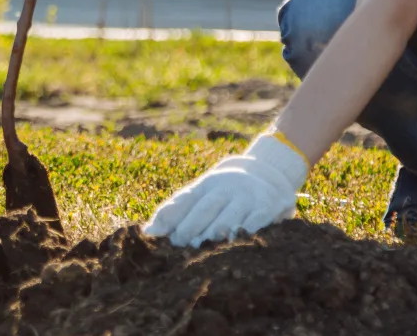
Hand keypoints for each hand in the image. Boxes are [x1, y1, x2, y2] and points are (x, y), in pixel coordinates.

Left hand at [143, 132, 308, 247]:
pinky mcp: (268, 205)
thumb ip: (176, 212)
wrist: (267, 171)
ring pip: (230, 214)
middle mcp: (225, 187)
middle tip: (180, 244)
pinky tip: (238, 240)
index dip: (170, 217)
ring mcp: (247, 195)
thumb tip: (148, 232)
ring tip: (205, 245)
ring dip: (217, 230)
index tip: (156, 233)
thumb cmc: (224, 192)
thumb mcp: (201, 195)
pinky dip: (248, 229)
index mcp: (205, 185)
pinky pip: (258, 218)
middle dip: (192, 226)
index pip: (184, 200)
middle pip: (205, 207)